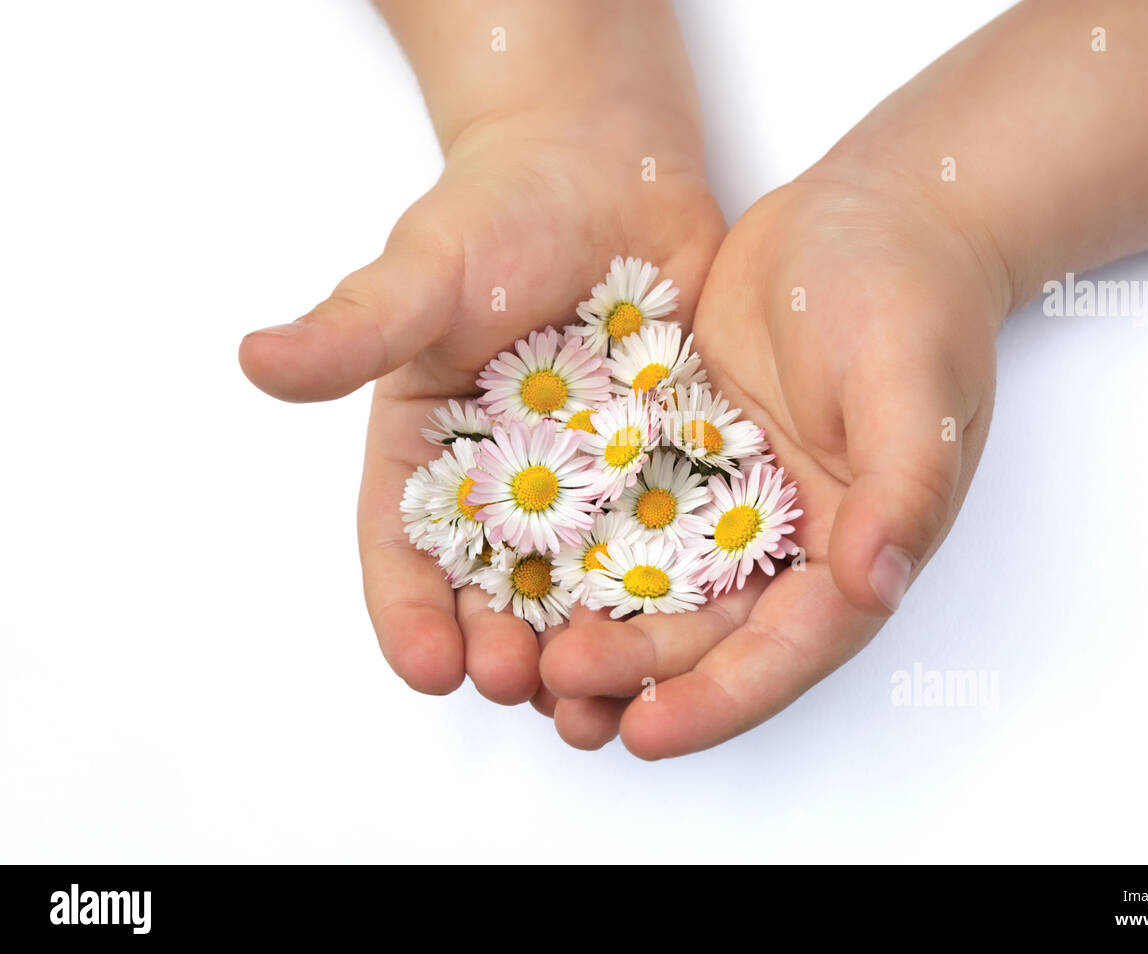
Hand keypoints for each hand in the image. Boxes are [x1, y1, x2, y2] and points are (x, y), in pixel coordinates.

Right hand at [239, 106, 724, 703]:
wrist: (606, 169)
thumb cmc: (500, 214)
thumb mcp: (422, 274)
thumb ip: (356, 329)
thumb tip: (257, 360)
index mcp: (430, 454)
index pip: (405, 549)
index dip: (410, 612)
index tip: (427, 665)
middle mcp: (509, 485)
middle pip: (497, 586)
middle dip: (503, 645)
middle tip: (520, 685)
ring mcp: (592, 482)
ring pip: (585, 585)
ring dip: (588, 646)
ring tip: (601, 698)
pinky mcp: (666, 463)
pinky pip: (672, 536)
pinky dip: (675, 589)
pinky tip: (686, 633)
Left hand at [539, 166, 1007, 755]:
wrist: (872, 212)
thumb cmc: (911, 293)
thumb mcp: (915, 386)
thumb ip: (904, 487)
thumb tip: (880, 583)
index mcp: (855, 545)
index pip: (788, 648)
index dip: (720, 698)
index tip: (646, 730)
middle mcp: (788, 538)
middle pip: (708, 631)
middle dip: (636, 668)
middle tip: (556, 681)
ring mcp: (729, 497)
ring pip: (657, 587)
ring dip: (599, 626)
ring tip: (523, 659)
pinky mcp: (681, 449)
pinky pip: (624, 512)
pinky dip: (579, 545)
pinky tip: (519, 564)